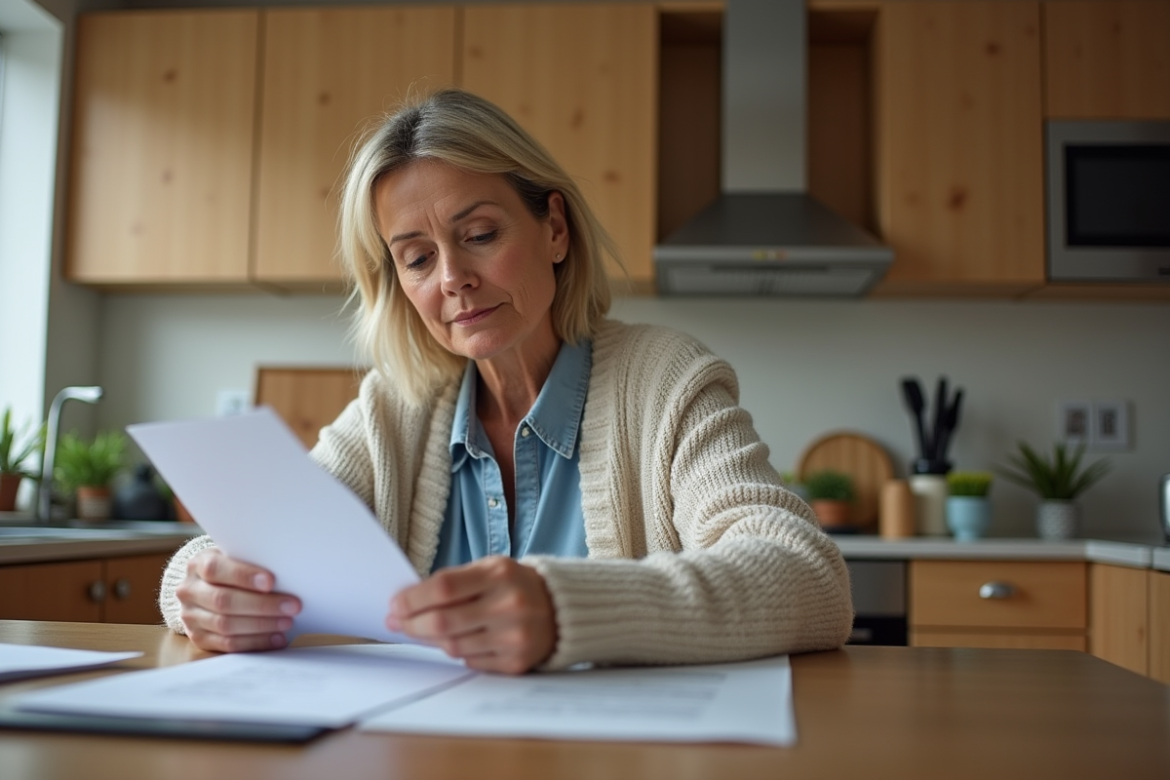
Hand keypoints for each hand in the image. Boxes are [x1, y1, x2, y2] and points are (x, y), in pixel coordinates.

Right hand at [175, 548, 300, 652]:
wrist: (206, 588)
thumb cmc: (230, 570)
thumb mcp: (235, 557)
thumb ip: (251, 562)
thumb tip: (286, 574)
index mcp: (197, 565)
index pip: (216, 569)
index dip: (244, 576)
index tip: (271, 581)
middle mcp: (189, 591)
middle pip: (224, 601)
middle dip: (262, 605)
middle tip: (292, 606)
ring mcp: (191, 617)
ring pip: (226, 625)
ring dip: (261, 625)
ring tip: (286, 622)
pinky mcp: (199, 638)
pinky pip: (228, 645)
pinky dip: (255, 642)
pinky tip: (276, 638)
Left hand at [387, 556, 556, 674]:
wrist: (560, 609)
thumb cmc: (514, 585)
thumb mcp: (490, 569)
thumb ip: (452, 581)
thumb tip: (406, 603)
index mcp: (500, 574)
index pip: (444, 588)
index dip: (413, 599)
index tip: (395, 604)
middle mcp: (510, 606)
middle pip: (443, 622)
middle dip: (412, 624)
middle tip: (397, 623)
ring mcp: (514, 637)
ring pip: (453, 646)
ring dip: (430, 640)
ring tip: (423, 631)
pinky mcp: (516, 663)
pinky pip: (470, 662)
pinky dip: (457, 652)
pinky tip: (456, 641)